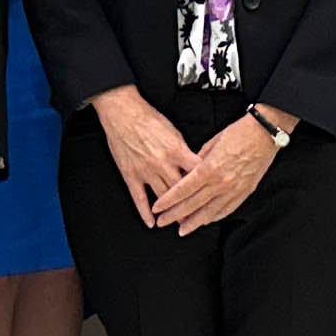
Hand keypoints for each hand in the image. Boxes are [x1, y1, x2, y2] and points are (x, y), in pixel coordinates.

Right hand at [94, 87, 199, 228]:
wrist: (123, 113)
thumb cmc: (148, 118)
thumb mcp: (174, 131)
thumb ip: (184, 151)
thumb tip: (195, 165)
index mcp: (177, 150)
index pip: (197, 173)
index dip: (205, 186)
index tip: (212, 196)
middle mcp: (163, 163)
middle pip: (181, 191)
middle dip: (191, 205)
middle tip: (199, 217)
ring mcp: (146, 171)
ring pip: (163, 198)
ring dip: (172, 212)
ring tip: (179, 222)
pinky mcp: (131, 175)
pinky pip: (139, 198)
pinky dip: (145, 213)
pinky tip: (151, 222)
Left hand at [153, 112, 279, 232]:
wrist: (265, 133)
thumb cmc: (238, 132)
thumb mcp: (212, 142)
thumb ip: (198, 160)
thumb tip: (188, 170)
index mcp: (209, 168)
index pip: (183, 190)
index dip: (168, 201)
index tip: (157, 208)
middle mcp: (221, 183)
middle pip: (193, 204)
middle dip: (175, 216)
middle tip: (163, 223)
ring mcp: (234, 189)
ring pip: (210, 212)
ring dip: (194, 223)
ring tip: (182, 230)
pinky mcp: (245, 191)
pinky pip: (227, 209)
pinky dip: (215, 217)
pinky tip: (206, 221)